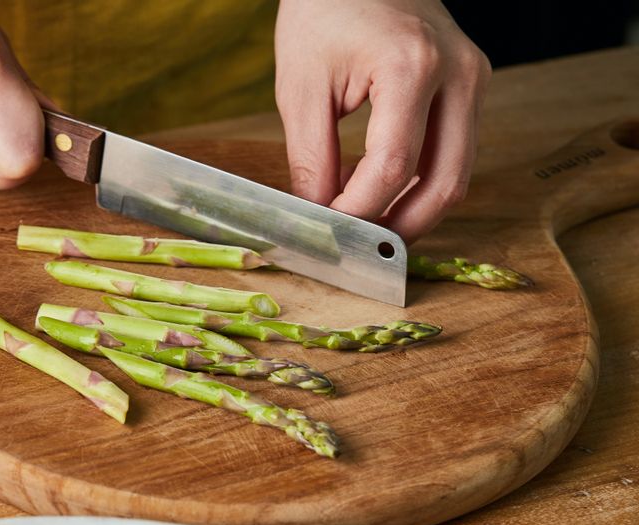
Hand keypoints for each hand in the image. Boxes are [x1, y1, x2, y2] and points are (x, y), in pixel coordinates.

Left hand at [275, 0, 490, 242]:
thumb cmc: (323, 9)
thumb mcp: (301, 86)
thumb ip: (310, 160)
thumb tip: (320, 218)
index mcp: (410, 66)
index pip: (393, 167)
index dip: (360, 212)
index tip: (330, 232)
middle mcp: (458, 73)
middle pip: (445, 183)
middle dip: (402, 228)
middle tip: (362, 251)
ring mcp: (473, 79)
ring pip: (457, 176)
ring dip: (416, 213)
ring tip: (372, 228)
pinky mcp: (470, 87)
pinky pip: (454, 154)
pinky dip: (421, 185)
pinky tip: (385, 195)